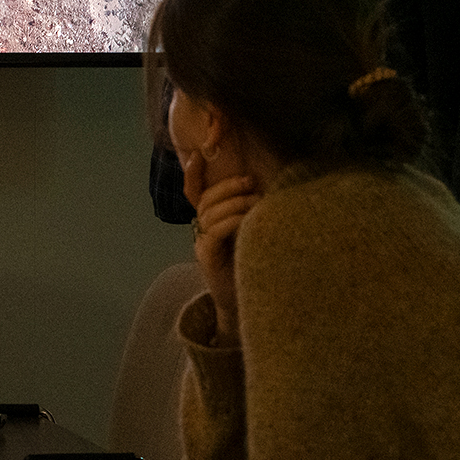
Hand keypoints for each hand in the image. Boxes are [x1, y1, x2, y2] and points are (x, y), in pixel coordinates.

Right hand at [182, 149, 258, 346]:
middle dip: (227, 186)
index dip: (193, 174)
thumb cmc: (255, 266)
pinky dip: (231, 220)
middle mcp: (202, 232)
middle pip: (205, 200)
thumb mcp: (252, 234)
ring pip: (209, 213)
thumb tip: (266, 187)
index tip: (200, 154)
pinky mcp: (208, 258)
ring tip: (255, 201)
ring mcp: (203, 245)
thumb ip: (250, 214)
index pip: (194, 194)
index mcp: (210, 224)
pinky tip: (247, 218)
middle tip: (250, 182)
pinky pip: (214, 232)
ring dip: (234, 202)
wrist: (249, 305)